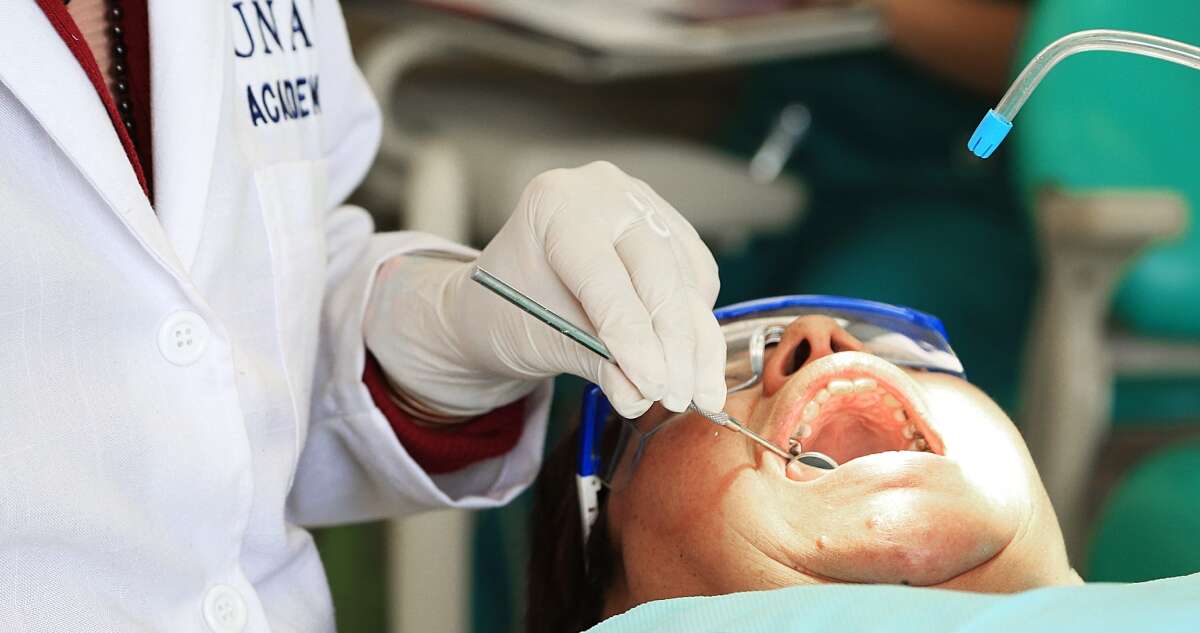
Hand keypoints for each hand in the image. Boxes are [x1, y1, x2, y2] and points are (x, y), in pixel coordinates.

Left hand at [367, 162, 725, 418]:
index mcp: (555, 202)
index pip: (604, 274)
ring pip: (688, 279)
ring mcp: (642, 203)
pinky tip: (692, 361)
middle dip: (674, 345)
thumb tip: (639, 396)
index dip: (633, 336)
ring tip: (697, 394)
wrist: (512, 295)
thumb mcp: (540, 338)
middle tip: (679, 397)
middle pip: (658, 272)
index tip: (653, 386)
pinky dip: (699, 324)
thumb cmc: (511, 310)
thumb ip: (593, 363)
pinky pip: (698, 279)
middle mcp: (604, 191)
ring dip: (698, 342)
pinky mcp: (670, 227)